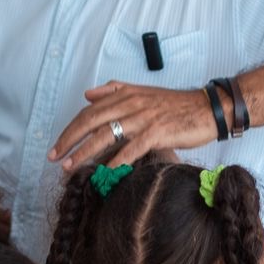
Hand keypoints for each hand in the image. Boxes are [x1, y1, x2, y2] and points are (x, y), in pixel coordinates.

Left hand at [49, 81, 217, 169]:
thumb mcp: (143, 92)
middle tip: (55, 157)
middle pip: (91, 121)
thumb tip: (87, 94)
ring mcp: (143, 118)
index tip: (57, 145)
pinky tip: (104, 172)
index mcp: (125, 94)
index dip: (70, 128)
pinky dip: (116, 161)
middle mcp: (131, 103)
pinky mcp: (157, 132)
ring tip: (70, 166)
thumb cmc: (176, 105)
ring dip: (85, 152)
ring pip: (106, 135)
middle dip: (69, 140)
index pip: (89, 111)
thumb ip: (114, 90)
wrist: (208, 108)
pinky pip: (131, 148)